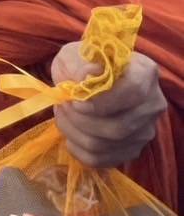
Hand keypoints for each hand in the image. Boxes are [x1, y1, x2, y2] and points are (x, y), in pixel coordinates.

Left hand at [51, 43, 166, 168]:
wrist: (83, 79)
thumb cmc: (81, 63)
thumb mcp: (74, 55)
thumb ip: (79, 64)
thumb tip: (85, 78)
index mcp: (144, 73)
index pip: (133, 91)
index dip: (101, 102)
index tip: (75, 101)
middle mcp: (153, 104)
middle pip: (118, 127)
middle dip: (79, 120)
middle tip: (62, 105)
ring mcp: (145, 130)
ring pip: (105, 145)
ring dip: (73, 132)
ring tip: (63, 115)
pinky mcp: (131, 149)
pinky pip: (101, 160)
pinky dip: (77, 148)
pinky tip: (70, 133)